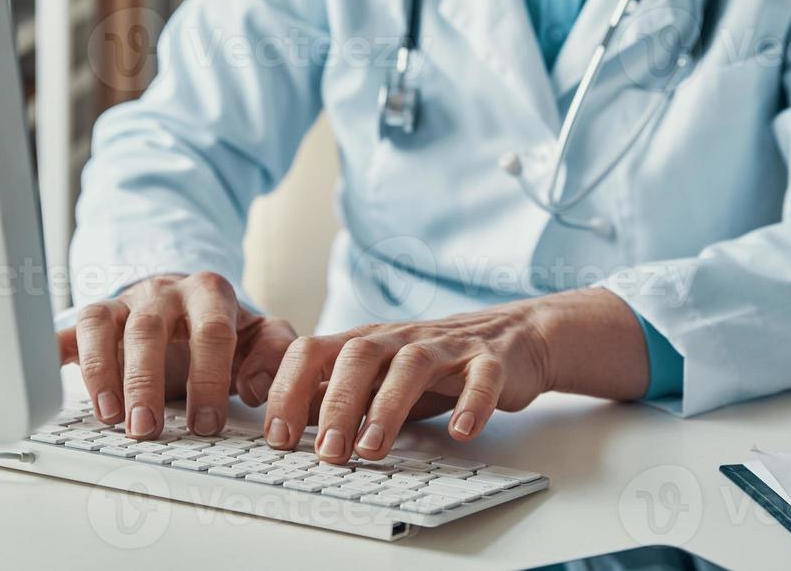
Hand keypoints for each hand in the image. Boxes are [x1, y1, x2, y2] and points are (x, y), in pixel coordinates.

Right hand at [56, 272, 296, 438]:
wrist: (190, 300)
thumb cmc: (226, 328)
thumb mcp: (262, 335)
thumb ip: (274, 352)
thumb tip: (257, 385)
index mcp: (210, 293)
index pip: (211, 331)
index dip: (209, 377)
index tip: (206, 423)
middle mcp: (163, 292)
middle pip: (149, 329)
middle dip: (146, 381)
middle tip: (146, 428)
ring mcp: (124, 303)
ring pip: (101, 324)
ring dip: (100, 372)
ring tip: (109, 417)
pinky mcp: (94, 319)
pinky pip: (66, 330)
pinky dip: (49, 353)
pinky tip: (40, 379)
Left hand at [262, 288, 648, 463]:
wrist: (512, 336)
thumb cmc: (434, 365)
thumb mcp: (379, 377)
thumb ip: (337, 396)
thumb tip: (286, 429)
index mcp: (367, 343)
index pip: (314, 351)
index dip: (289, 388)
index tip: (278, 436)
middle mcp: (401, 339)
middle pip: (359, 355)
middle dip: (337, 404)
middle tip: (326, 453)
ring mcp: (447, 347)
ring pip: (412, 364)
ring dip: (388, 407)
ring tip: (373, 449)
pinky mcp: (490, 359)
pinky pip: (481, 376)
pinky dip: (472, 403)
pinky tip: (463, 431)